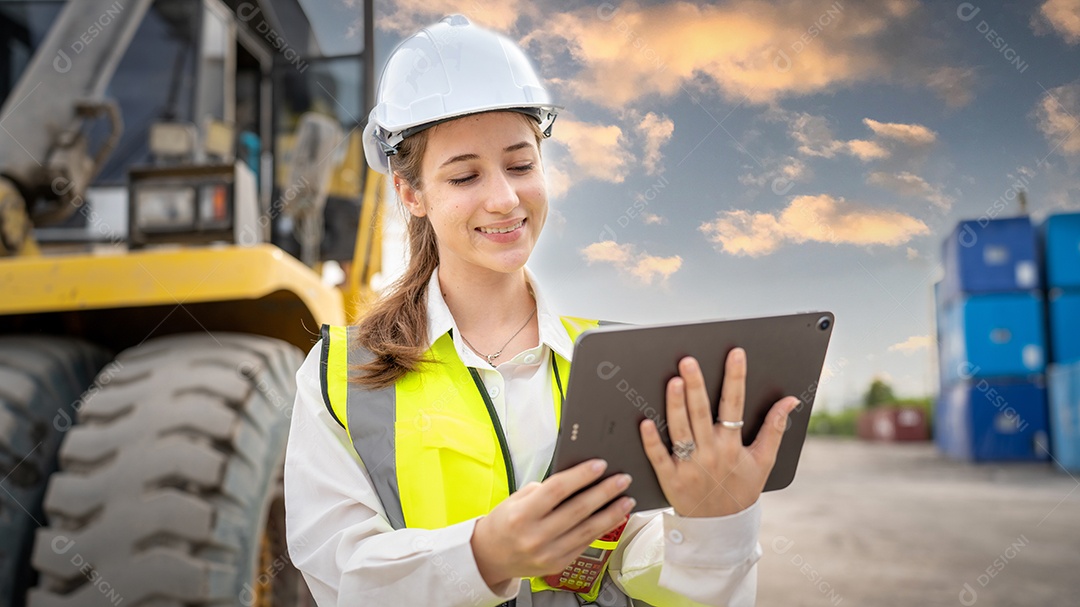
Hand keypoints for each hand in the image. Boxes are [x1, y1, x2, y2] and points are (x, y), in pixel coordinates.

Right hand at [471, 459, 633, 591]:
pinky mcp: (559, 564)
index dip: (580, 476)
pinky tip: (614, 516)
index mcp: (522, 515)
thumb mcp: (515, 499)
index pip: (557, 490)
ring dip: (611, 513)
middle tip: (622, 479)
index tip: (600, 464)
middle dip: (604, 492)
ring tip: (627, 499)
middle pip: (578, 509)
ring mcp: (548, 553)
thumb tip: (577, 478)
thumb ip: (543, 491)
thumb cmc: (505, 522)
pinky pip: (586, 542)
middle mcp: (535, 536)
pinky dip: (603, 528)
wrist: (490, 557)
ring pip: (588, 529)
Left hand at [639, 348, 799, 517]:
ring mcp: (689, 466)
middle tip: (689, 361)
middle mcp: (711, 453)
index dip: (735, 378)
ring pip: (680, 430)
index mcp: (733, 446)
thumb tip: (790, 400)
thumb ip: (775, 428)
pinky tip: (645, 422)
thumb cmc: (741, 489)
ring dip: (675, 406)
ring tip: (673, 381)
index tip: (735, 354)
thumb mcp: (764, 461)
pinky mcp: (670, 479)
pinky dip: (652, 441)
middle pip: (702, 413)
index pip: (735, 405)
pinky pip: (659, 457)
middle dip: (696, 385)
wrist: (721, 527)